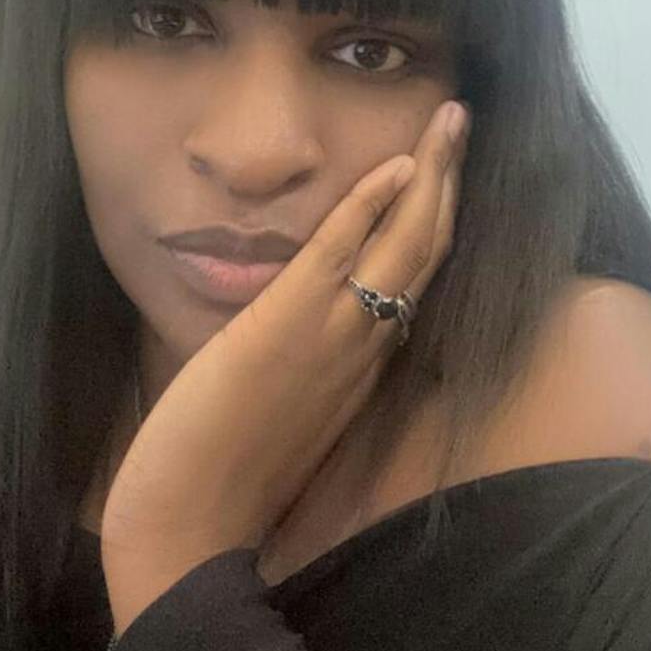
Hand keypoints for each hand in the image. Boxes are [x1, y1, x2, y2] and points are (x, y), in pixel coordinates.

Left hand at [101, 97, 470, 634]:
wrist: (189, 531)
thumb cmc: (225, 483)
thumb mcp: (284, 420)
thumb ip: (306, 374)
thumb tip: (300, 338)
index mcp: (362, 370)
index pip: (415, 283)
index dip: (436, 224)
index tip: (445, 176)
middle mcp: (363, 351)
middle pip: (426, 254)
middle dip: (449, 182)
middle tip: (460, 122)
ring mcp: (331, 339)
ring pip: (403, 247)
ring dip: (431, 176)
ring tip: (450, 120)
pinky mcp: (286, 330)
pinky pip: (340, 255)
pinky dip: (372, 206)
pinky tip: (396, 166)